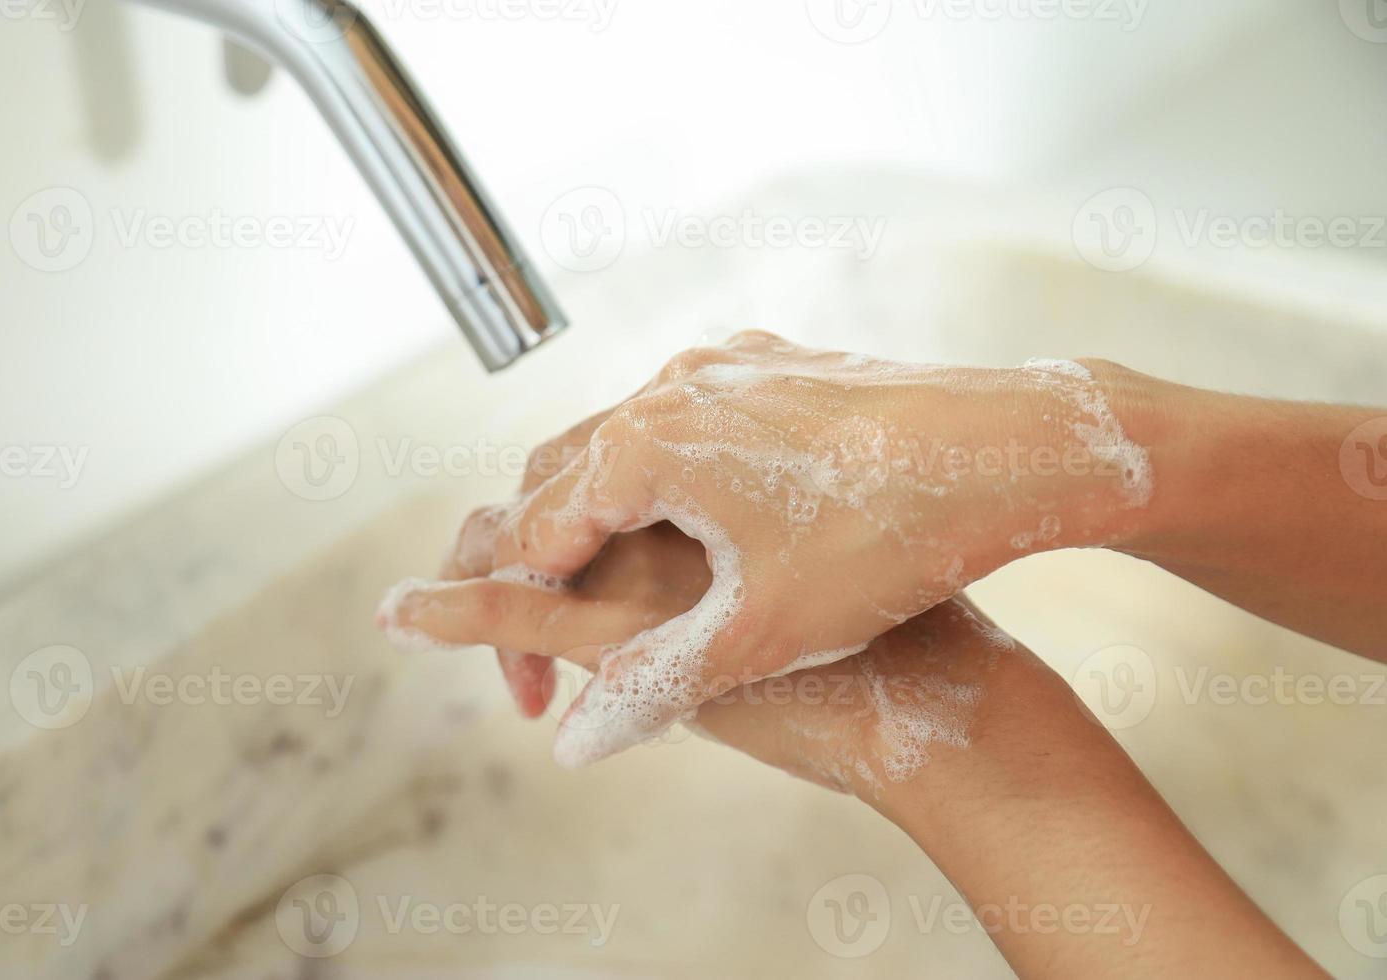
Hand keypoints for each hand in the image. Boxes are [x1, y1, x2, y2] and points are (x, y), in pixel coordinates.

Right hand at [386, 331, 1151, 765]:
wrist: (1013, 451)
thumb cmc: (889, 536)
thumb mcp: (761, 633)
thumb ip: (651, 686)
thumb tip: (574, 743)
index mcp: (645, 447)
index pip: (533, 534)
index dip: (512, 616)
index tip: (524, 683)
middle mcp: (667, 390)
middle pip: (556, 476)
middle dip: (535, 560)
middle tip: (539, 641)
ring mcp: (721, 369)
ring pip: (616, 442)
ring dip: (592, 515)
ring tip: (601, 594)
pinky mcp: (768, 369)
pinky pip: (677, 420)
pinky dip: (651, 477)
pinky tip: (683, 530)